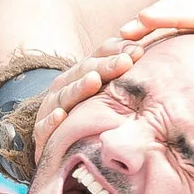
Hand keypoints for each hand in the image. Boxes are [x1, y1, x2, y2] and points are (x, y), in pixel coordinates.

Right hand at [26, 37, 152, 163]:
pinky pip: (44, 126)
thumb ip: (124, 77)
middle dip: (105, 65)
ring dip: (79, 87)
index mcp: (82, 72)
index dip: (117, 50)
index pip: (100, 54)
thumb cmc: (87, 115)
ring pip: (65, 94)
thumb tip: (152, 58)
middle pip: (85, 71)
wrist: (54, 143)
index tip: (138, 50)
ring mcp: (52, 107)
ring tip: (94, 81)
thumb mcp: (106, 93)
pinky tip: (60, 116)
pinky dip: (51, 121)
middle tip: (125, 62)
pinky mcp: (41, 132)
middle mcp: (65, 85)